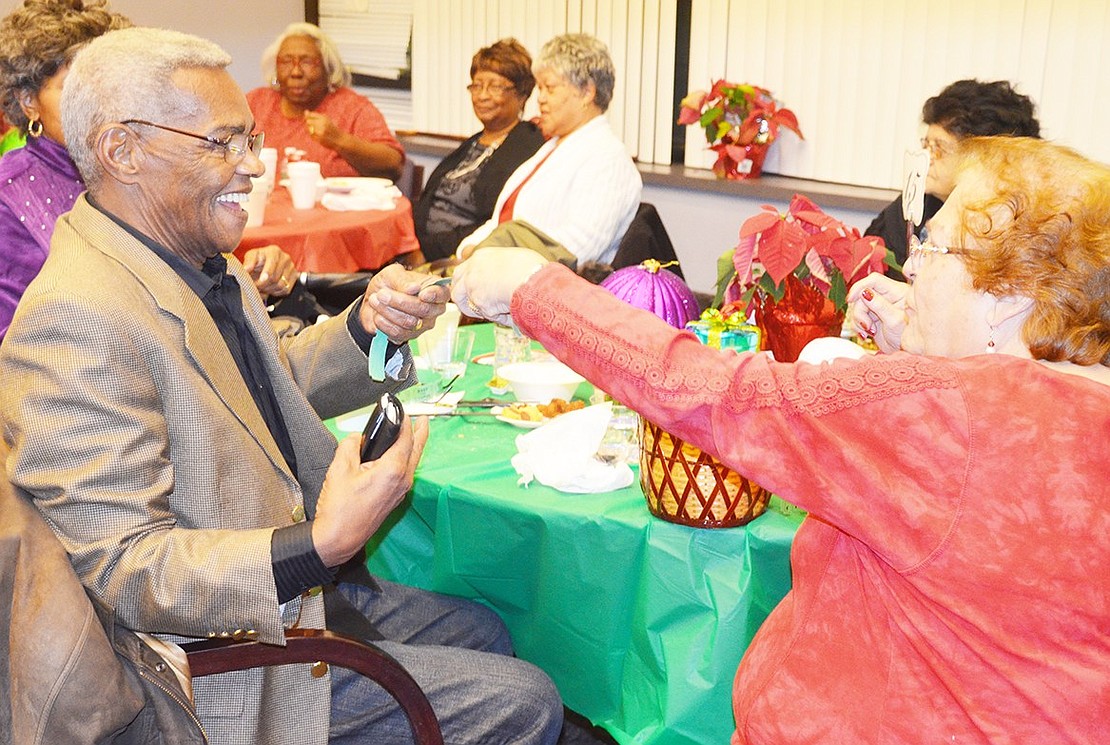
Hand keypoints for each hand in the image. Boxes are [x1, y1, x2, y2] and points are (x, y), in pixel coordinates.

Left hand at [242, 245, 295, 297]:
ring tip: (262, 287)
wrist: (265, 265)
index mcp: (274, 251)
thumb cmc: (258, 260)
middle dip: (263, 284)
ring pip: (281, 285)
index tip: (261, 280)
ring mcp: (291, 268)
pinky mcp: (294, 277)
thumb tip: (246, 269)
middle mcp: (285, 258)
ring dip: (269, 289)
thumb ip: (248, 262)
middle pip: (275, 277)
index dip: (266, 273)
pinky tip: (270, 288)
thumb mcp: (250, 257)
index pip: (272, 263)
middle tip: (255, 286)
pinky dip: (276, 291)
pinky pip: (286, 289)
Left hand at [304, 110, 340, 148]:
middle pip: (308, 121)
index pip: (310, 115)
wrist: (340, 140)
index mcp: (324, 118)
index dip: (309, 117)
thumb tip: (305, 111)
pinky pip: (311, 135)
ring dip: (311, 130)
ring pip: (309, 129)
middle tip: (315, 127)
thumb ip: (315, 115)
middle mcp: (322, 124)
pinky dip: (313, 136)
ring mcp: (320, 132)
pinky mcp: (319, 139)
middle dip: (309, 124)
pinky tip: (319, 136)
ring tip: (318, 132)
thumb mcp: (326, 120)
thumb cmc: (331, 129)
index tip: (312, 120)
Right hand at [312, 416, 428, 566]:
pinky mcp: (395, 498)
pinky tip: (399, 455)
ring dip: (415, 446)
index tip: (402, 411)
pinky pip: (407, 472)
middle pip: (417, 449)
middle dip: (421, 431)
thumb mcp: (339, 469)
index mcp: (393, 470)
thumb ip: (350, 446)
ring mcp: (401, 491)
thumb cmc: (339, 509)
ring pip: (414, 462)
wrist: (338, 538)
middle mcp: (403, 480)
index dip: (406, 421)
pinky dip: (407, 459)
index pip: (406, 438)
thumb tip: (357, 437)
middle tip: (422, 418)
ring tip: (414, 433)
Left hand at [358, 264, 449, 342]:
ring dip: (388, 312)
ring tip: (375, 301)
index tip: (421, 294)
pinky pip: (399, 334)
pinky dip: (384, 324)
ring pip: (410, 323)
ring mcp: (423, 325)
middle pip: (424, 309)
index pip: (442, 294)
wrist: (375, 299)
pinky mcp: (409, 336)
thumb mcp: (392, 273)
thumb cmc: (388, 284)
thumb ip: (402, 280)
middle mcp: (433, 309)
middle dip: (400, 301)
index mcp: (434, 289)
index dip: (434, 295)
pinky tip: (378, 315)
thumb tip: (414, 288)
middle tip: (382, 294)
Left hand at [451, 248, 547, 326]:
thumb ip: (506, 268)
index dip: (468, 283)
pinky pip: (487, 315)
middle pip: (457, 288)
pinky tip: (511, 313)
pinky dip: (498, 317)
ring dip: (478, 312)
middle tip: (475, 308)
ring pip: (466, 305)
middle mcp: (472, 270)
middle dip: (463, 300)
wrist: (530, 275)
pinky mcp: (479, 302)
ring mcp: (473, 287)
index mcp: (481, 257)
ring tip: (497, 313)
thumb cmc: (531, 265)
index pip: (464, 271)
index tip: (475, 291)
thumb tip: (512, 280)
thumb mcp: (516, 258)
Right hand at [847, 273, 908, 353]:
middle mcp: (886, 297)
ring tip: (868, 332)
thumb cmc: (906, 338)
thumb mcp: (894, 321)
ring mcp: (878, 308)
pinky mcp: (871, 318)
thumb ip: (880, 306)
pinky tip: (865, 334)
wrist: (903, 353)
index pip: (874, 280)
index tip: (851, 299)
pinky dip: (857, 326)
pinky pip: (857, 318)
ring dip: (858, 320)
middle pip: (862, 295)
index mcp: (897, 292)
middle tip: (866, 326)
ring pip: (858, 307)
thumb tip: (865, 293)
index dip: (860, 287)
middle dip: (860, 311)